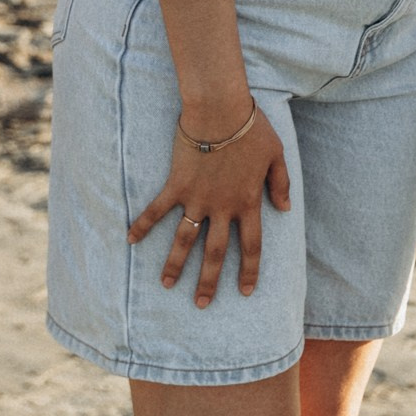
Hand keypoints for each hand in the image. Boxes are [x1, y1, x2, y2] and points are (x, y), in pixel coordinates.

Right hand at [128, 100, 292, 307]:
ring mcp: (197, 198)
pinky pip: (157, 210)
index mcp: (248, 202)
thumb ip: (280, 184)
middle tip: (202, 304)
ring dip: (175, 264)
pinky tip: (130, 241)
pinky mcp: (176, 185)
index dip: (250, 270)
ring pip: (186, 240)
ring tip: (167, 285)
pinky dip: (143, 225)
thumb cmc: (252, 129)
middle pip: (216, 253)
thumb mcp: (277, 155)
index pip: (251, 245)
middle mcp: (222, 207)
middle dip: (209, 281)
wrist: (221, 110)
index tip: (246, 291)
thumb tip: (285, 208)